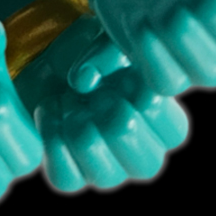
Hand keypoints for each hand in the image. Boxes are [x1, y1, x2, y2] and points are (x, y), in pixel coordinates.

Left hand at [15, 17, 187, 190]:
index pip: (173, 132)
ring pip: (106, 177)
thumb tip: (85, 82)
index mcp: (159, 119)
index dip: (148, 107)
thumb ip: (106, 52)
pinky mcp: (69, 171)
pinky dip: (53, 142)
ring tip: (68, 101)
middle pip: (146, 165)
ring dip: (82, 133)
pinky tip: (48, 110)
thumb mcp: (101, 37)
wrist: (42, 56)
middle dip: (116, 124)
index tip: (124, 80)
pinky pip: (66, 179)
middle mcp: (138, 150)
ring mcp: (105, 167)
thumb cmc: (84, 48)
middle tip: (97, 95)